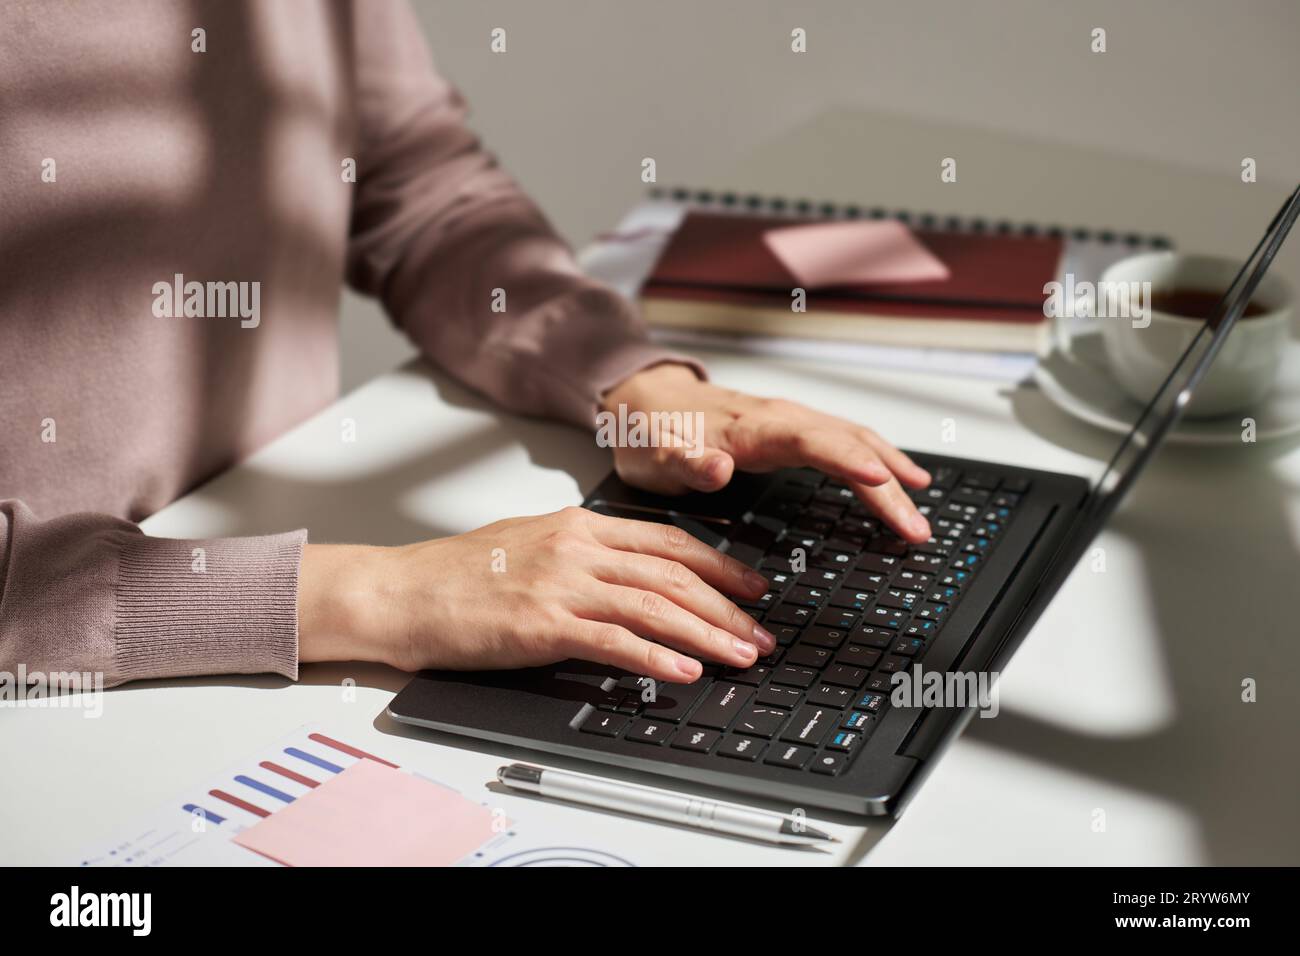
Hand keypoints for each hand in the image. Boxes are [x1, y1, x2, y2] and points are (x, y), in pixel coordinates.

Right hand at [297, 507, 775, 681]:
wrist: (401, 592)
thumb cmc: (458, 574)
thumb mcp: (531, 543)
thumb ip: (584, 554)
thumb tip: (632, 576)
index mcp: (579, 524)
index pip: (668, 541)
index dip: (720, 566)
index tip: (752, 590)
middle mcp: (577, 547)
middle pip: (672, 575)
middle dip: (727, 608)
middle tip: (761, 635)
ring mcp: (560, 583)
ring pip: (654, 606)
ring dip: (707, 635)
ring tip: (742, 657)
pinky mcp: (541, 623)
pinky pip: (613, 640)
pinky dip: (655, 657)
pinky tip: (684, 671)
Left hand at [601, 363, 932, 542]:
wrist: (643, 399)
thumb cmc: (648, 431)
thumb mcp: (651, 452)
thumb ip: (683, 461)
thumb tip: (716, 466)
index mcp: (751, 428)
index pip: (812, 441)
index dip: (850, 461)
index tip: (885, 482)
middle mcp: (779, 419)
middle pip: (848, 445)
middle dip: (889, 485)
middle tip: (916, 529)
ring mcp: (789, 422)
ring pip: (855, 441)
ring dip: (892, 474)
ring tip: (922, 510)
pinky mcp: (791, 430)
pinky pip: (847, 442)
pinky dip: (879, 459)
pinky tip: (897, 478)